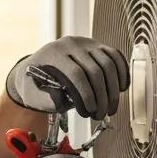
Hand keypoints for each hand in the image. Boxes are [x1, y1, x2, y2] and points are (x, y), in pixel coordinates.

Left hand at [6, 36, 129, 120]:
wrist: (37, 69)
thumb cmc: (35, 85)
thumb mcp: (34, 95)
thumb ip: (48, 99)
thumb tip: (66, 100)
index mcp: (53, 54)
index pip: (76, 73)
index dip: (86, 94)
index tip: (90, 110)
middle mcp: (70, 44)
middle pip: (95, 70)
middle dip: (102, 96)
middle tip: (101, 114)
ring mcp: (86, 43)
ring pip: (108, 63)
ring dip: (113, 89)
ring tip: (110, 107)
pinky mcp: (97, 45)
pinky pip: (115, 56)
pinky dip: (122, 72)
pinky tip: (121, 88)